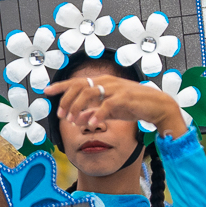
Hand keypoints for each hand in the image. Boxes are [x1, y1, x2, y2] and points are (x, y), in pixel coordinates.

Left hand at [44, 72, 189, 138]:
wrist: (159, 106)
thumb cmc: (135, 106)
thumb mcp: (111, 111)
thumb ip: (94, 113)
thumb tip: (78, 119)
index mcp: (103, 81)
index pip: (77, 81)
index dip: (60, 86)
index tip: (46, 92)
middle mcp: (107, 81)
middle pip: (79, 86)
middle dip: (66, 101)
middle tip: (61, 115)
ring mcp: (116, 88)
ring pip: (89, 94)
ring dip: (77, 108)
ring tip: (72, 121)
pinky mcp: (125, 98)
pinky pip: (105, 105)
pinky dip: (96, 115)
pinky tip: (90, 125)